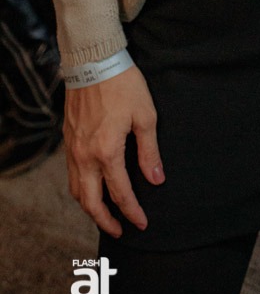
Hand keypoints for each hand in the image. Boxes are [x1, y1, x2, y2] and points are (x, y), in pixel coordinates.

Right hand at [64, 65, 164, 234]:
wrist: (94, 62)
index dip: (132, 211)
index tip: (142, 223)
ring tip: (105, 215)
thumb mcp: (146, 116)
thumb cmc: (123, 85)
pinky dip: (81, 189)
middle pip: (90, 202)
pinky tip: (92, 187)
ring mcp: (73, 149)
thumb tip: (156, 179)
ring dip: (90, 207)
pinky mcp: (68, 140)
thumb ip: (149, 151)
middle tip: (121, 230)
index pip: (120, 193)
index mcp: (106, 152)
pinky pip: (72, 174)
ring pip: (77, 191)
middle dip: (106, 220)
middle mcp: (85, 156)